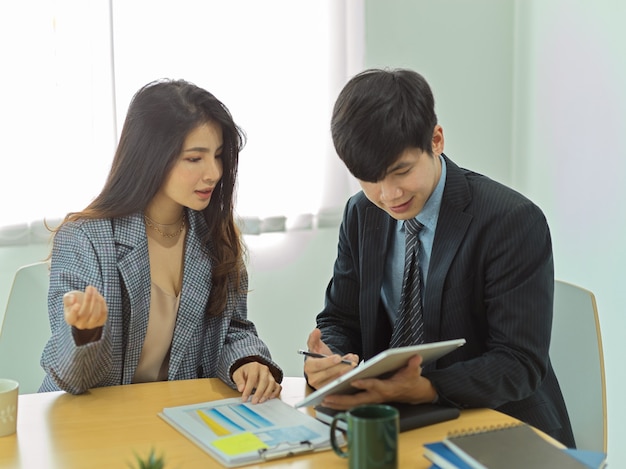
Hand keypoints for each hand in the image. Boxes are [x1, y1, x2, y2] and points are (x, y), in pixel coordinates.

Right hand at [63, 286, 107, 329]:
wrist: (85, 306)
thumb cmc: (75, 301)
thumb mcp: (68, 298)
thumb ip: (68, 298)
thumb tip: (73, 299)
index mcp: (70, 319)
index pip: (71, 317)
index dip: (74, 312)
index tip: (77, 304)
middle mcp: (80, 324)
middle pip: (85, 313)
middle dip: (88, 299)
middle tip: (90, 287)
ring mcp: (91, 325)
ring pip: (95, 314)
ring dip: (97, 300)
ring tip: (95, 290)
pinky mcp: (100, 322)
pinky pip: (103, 313)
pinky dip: (103, 303)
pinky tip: (99, 296)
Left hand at [232, 361, 281, 403]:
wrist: (250, 369)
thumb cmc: (244, 372)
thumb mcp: (237, 374)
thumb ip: (239, 381)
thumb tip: (241, 389)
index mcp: (254, 366)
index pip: (252, 378)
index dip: (248, 389)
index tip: (244, 398)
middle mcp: (264, 370)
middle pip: (264, 381)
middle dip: (259, 393)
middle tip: (254, 401)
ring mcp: (270, 375)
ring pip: (272, 384)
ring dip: (267, 393)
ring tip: (260, 401)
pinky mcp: (273, 381)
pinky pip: (278, 386)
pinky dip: (275, 392)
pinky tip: (270, 398)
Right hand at [304, 328, 358, 388]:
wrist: (322, 367)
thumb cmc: (318, 357)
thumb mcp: (315, 346)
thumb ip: (314, 338)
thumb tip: (316, 331)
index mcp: (308, 367)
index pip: (318, 365)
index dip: (328, 362)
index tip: (338, 357)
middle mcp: (313, 378)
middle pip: (328, 373)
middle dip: (341, 366)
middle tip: (351, 361)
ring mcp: (321, 386)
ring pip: (336, 379)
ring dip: (346, 371)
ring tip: (353, 362)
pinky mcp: (330, 390)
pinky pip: (340, 384)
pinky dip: (348, 376)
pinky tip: (353, 369)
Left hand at [320, 354, 436, 409]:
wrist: (411, 392)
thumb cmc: (409, 381)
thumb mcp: (413, 372)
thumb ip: (413, 365)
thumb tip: (416, 357)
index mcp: (387, 388)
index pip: (375, 386)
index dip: (366, 384)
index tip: (355, 381)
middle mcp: (377, 396)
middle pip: (358, 400)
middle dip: (342, 399)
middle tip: (328, 397)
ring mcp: (371, 400)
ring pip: (353, 404)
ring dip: (338, 403)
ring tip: (323, 400)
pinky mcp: (367, 401)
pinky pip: (352, 404)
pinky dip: (341, 404)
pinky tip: (329, 401)